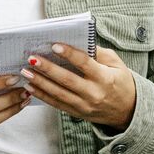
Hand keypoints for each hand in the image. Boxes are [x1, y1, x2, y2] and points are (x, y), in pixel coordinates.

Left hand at [19, 44, 136, 131]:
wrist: (128, 111)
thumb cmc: (121, 82)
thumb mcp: (116, 64)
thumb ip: (98, 53)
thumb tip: (78, 41)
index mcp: (105, 78)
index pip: (85, 64)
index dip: (70, 54)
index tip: (54, 46)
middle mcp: (94, 93)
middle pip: (67, 80)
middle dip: (48, 69)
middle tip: (32, 59)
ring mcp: (84, 106)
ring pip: (59, 94)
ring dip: (40, 82)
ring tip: (26, 72)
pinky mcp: (77, 113)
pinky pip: (57, 104)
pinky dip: (42, 95)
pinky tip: (30, 86)